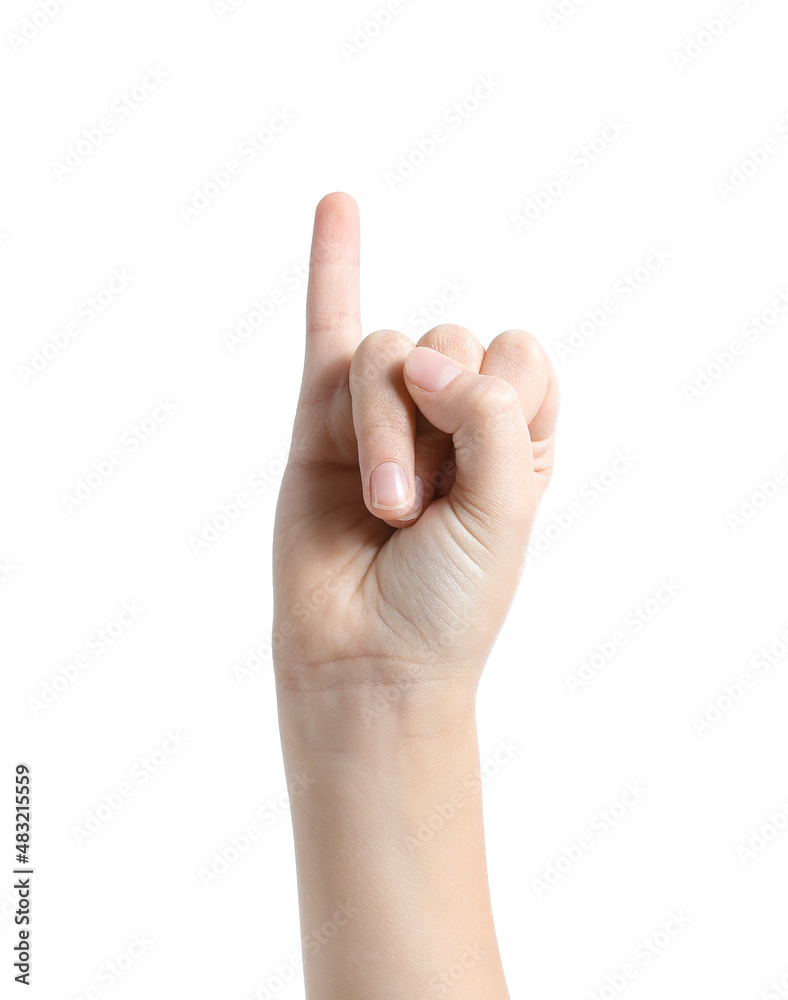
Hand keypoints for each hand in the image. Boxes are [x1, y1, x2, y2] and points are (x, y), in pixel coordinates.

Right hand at [273, 193, 558, 718]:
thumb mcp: (503, 509)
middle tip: (420, 507)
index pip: (519, 354)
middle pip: (450, 342)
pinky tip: (338, 207)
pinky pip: (327, 327)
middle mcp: (447, 416)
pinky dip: (333, 266)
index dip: (503, 395)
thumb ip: (485, 416)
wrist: (369, 661)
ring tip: (382, 507)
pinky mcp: (318, 422)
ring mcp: (381, 414)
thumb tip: (425, 357)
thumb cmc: (447, 602)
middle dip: (436, 421)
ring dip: (385, 431)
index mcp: (509, 435)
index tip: (483, 467)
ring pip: (385, 353)